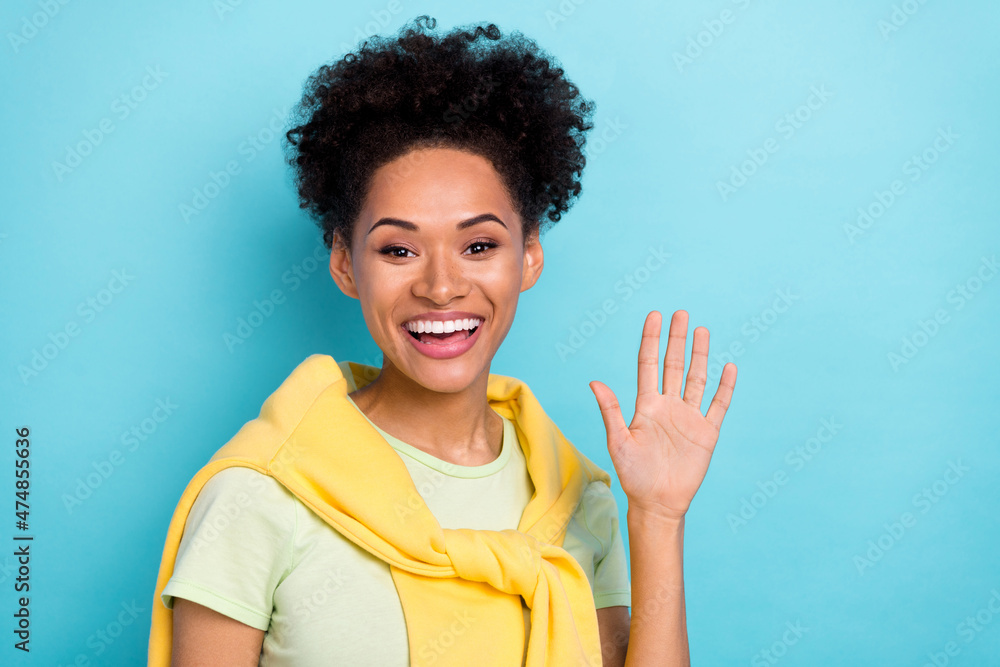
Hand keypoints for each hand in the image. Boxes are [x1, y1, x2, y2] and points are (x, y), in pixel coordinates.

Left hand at [589, 310, 736, 520]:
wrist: (658, 503)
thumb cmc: (633, 475)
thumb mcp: (618, 442)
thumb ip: (610, 411)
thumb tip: (594, 382)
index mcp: (646, 406)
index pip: (648, 364)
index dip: (651, 340)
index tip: (654, 316)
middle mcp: (668, 406)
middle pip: (673, 365)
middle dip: (676, 339)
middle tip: (681, 313)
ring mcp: (688, 418)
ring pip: (695, 378)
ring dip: (699, 355)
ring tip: (701, 330)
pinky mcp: (706, 433)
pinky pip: (718, 405)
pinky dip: (724, 387)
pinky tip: (729, 367)